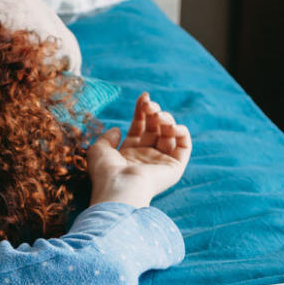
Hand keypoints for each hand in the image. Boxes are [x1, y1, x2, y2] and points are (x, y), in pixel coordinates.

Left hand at [86, 92, 190, 207]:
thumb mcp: (98, 150)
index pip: (139, 127)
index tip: (143, 96)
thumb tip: (117, 129)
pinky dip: (181, 132)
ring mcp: (160, 161)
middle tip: (150, 106)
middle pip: (155, 128)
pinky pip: (184, 146)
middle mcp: (146, 157)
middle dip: (154, 112)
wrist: (119, 188)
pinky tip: (171, 127)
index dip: (142, 111)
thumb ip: (107, 138)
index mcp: (129, 153)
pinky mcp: (174, 167)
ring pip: (170, 134)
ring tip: (159, 117)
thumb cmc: (106, 172)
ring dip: (167, 120)